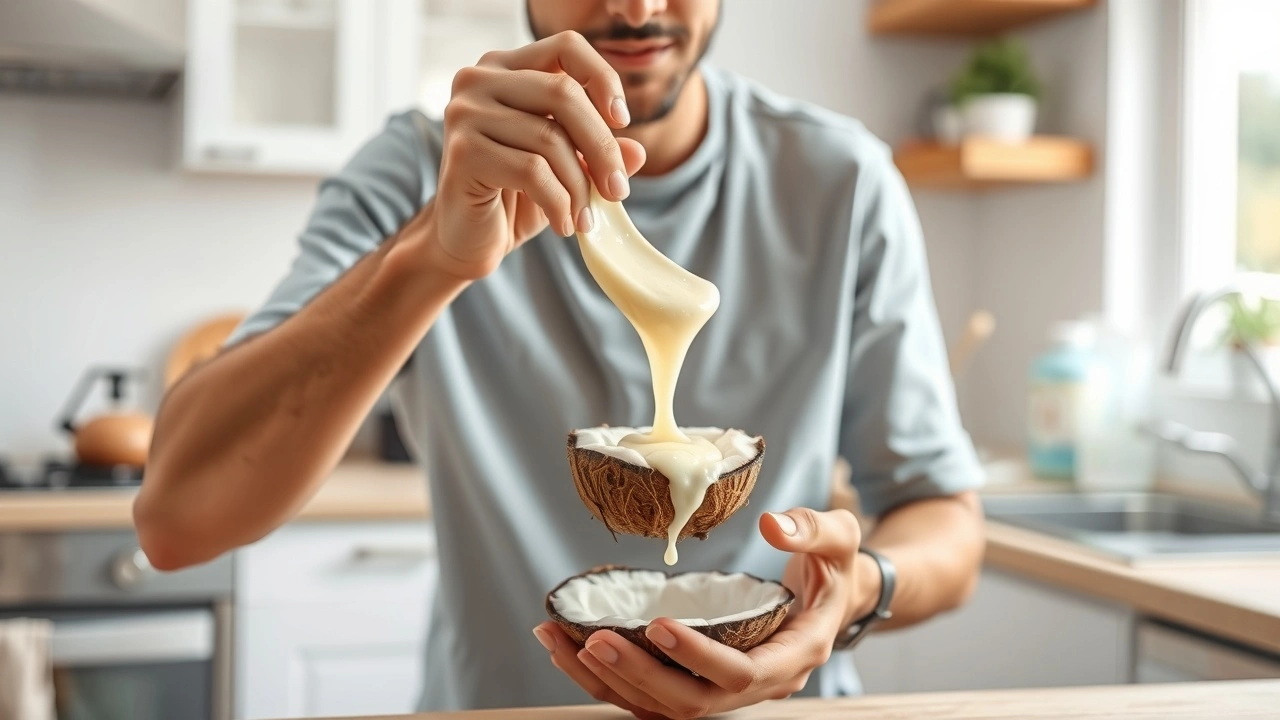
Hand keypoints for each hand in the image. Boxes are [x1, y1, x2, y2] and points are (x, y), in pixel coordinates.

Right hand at [429, 30, 646, 280]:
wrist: (467, 240)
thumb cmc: (515, 198)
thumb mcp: (567, 170)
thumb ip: (598, 153)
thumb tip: (637, 152)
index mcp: (506, 68)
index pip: (566, 47)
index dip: (602, 78)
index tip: (622, 121)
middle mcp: (479, 80)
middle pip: (563, 92)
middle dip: (601, 147)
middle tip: (617, 191)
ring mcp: (465, 113)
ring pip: (550, 138)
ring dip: (580, 187)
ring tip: (587, 218)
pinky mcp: (463, 152)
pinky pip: (532, 171)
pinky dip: (559, 203)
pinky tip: (564, 226)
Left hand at [534, 509, 866, 719]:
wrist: (833, 600)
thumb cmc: (834, 570)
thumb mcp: (839, 540)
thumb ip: (813, 530)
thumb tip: (774, 524)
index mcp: (793, 656)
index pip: (741, 672)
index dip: (698, 656)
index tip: (658, 625)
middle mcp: (758, 684)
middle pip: (691, 702)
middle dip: (639, 675)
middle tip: (595, 639)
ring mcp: (725, 691)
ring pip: (661, 707)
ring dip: (608, 680)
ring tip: (562, 642)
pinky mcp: (699, 683)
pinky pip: (649, 694)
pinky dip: (606, 677)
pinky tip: (567, 648)